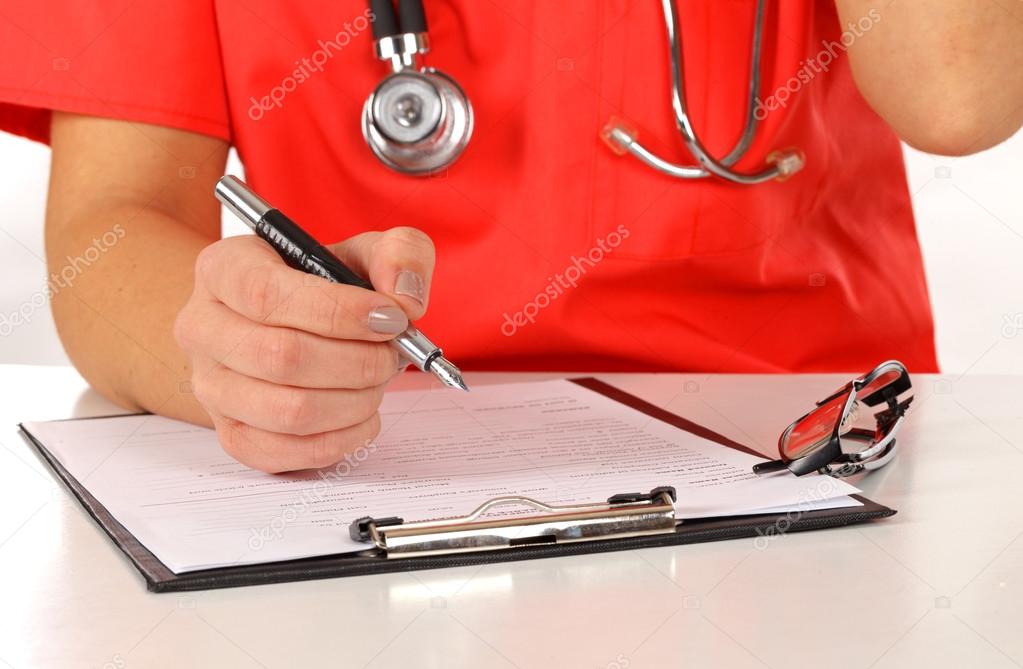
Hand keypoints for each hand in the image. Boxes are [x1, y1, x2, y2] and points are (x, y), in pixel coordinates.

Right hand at [174, 227, 434, 472]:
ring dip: (354, 402)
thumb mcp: (363, 251)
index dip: (338, 313)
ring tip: (377, 381)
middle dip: (358, 362)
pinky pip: (284, 453)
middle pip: (281, 358)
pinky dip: (340, 440)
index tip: (391, 318)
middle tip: (391, 355)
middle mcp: (204, 328)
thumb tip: (405, 297)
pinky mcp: (231, 433)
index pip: (267, 295)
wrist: (285, 325)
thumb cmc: (322, 286)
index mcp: (224, 268)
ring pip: (287, 412)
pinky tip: (362, 414)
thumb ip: (398, 253)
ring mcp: (211, 387)